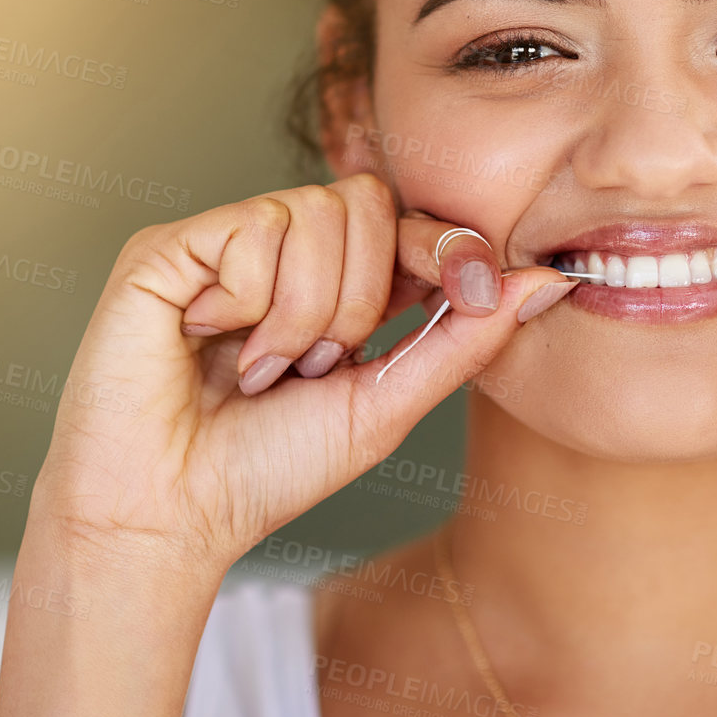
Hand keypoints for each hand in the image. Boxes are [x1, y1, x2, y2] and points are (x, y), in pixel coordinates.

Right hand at [27, 172, 575, 567]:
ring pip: (313, 216)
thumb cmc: (265, 469)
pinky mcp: (168, 246)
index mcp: (334, 283)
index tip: (472, 290)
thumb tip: (548, 283)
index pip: (405, 220)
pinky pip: (250, 229)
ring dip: (303, 314)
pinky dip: (248, 304)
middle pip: (366, 202)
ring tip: (260, 368)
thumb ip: (464, 339)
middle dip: (362, 298)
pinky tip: (210, 343)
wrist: (170, 515)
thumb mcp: (387, 404)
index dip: (445, 245)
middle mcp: (278, 250)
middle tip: (316, 366)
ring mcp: (223, 242)